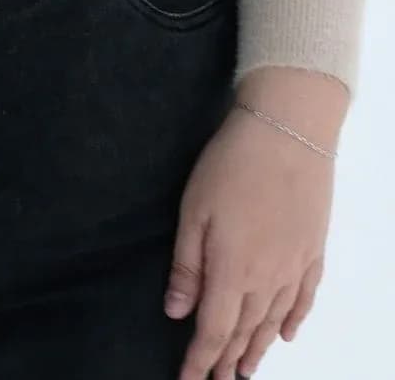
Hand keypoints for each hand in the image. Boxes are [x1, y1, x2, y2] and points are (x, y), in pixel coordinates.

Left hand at [165, 66, 346, 378]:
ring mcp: (294, 266)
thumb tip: (177, 311)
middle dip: (226, 359)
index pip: (213, 330)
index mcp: (232, 270)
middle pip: (244, 331)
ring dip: (257, 348)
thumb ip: (187, 265)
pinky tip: (285, 334)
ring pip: (274, 321)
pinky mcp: (313, 251)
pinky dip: (293, 321)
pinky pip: (304, 299)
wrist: (287, 134)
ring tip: (244, 370)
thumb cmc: (231, 166)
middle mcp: (267, 278)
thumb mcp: (193, 210)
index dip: (200, 360)